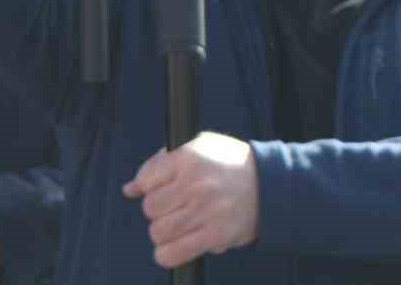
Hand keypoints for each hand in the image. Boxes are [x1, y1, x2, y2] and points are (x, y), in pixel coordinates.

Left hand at [123, 132, 258, 267]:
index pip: (146, 178)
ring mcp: (205, 211)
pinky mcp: (214, 235)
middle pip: (150, 208)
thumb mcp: (200, 147)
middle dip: (161, 209)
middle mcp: (196, 183)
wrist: (270, 184)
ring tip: (183, 223)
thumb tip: (130, 188)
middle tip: (178, 205)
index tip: (165, 186)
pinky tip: (178, 244)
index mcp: (189, 157)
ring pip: (158, 232)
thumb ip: (162, 163)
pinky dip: (168, 253)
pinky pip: (172, 254)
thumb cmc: (230, 164)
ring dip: (166, 231)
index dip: (152, 185)